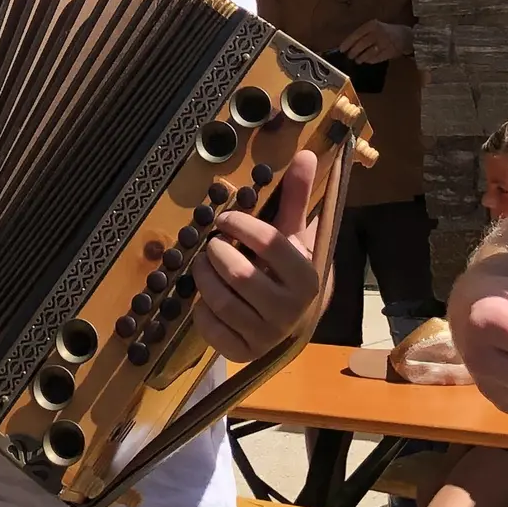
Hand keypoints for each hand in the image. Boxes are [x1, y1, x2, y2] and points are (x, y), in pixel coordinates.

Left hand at [193, 149, 326, 362]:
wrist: (293, 318)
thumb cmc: (288, 267)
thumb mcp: (294, 232)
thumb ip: (297, 195)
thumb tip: (306, 153)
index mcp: (307, 278)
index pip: (271, 244)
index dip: (241, 225)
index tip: (224, 219)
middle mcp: (290, 311)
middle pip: (241, 275)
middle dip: (218, 253)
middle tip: (212, 244)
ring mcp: (267, 336)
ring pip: (222, 302)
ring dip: (204, 277)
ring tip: (204, 265)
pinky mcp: (244, 353)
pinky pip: (211, 329)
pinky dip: (201, 310)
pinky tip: (207, 298)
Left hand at [338, 19, 411, 64]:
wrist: (407, 36)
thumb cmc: (387, 31)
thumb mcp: (375, 27)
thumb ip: (363, 34)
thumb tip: (348, 44)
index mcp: (372, 25)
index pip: (356, 34)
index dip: (347, 43)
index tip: (341, 49)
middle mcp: (378, 33)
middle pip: (361, 45)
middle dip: (353, 52)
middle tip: (349, 56)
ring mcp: (384, 43)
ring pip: (368, 53)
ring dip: (361, 58)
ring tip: (357, 60)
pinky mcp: (389, 52)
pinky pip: (376, 58)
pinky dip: (370, 60)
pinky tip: (367, 61)